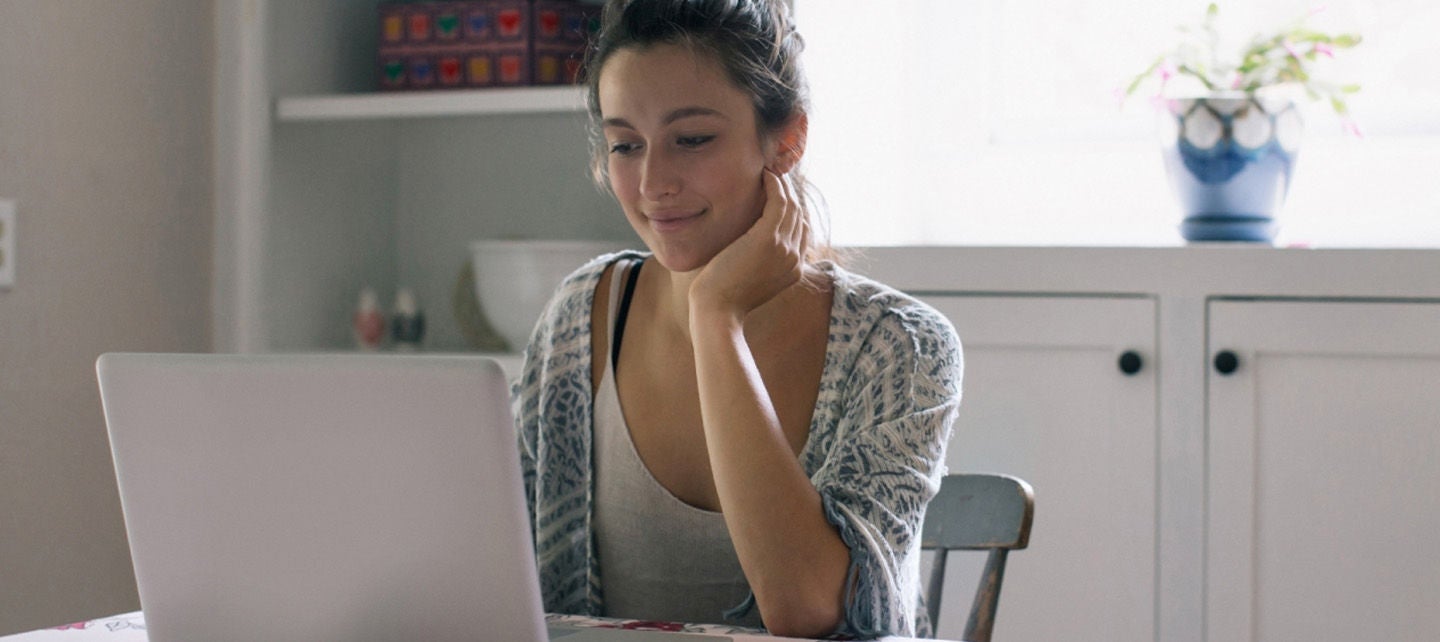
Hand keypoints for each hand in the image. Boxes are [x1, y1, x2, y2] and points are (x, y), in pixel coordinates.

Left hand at [689, 169, 808, 325]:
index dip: (793, 211)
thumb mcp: (749, 281)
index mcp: (794, 271)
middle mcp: (795, 258)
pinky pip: (779, 202)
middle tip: (775, 176)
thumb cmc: (723, 297)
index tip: (779, 195)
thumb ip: (760, 263)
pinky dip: (775, 185)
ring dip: (782, 185)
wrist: (717, 310)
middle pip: (800, 216)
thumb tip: (750, 245)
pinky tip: (764, 176)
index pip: (803, 232)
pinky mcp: (768, 238)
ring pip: (792, 205)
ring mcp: (784, 248)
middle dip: (789, 193)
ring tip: (769, 173)